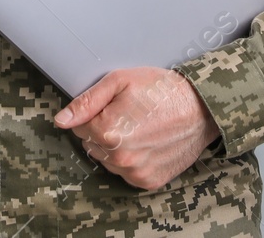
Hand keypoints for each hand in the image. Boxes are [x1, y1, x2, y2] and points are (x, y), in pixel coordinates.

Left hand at [53, 67, 220, 190]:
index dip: (95, 113)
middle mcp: (119, 158)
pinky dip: (133, 160)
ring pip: (108, 160)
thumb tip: (61, 120)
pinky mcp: (148, 182)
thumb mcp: (121, 81)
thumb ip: (87, 101)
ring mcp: (134, 173)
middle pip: (92, 145)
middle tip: (129, 114)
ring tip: (140, 128)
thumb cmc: (162, 89)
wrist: (202, 107)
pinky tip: (148, 143)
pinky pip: (126, 173)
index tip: (115, 105)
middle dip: (103, 130)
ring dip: (116, 147)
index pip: (79, 127)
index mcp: (107, 132)